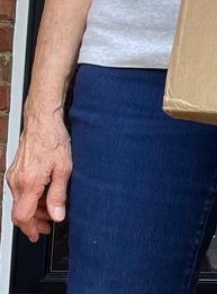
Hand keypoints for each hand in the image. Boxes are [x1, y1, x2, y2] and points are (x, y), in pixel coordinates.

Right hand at [6, 109, 72, 242]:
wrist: (42, 120)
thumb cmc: (54, 139)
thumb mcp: (64, 168)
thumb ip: (59, 195)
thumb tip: (58, 215)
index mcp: (28, 183)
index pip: (22, 217)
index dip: (30, 230)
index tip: (38, 235)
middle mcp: (16, 181)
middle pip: (19, 212)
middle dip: (34, 221)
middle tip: (49, 223)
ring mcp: (13, 176)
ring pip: (19, 202)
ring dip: (34, 209)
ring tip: (51, 208)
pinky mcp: (14, 171)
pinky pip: (19, 191)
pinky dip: (30, 197)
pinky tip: (44, 194)